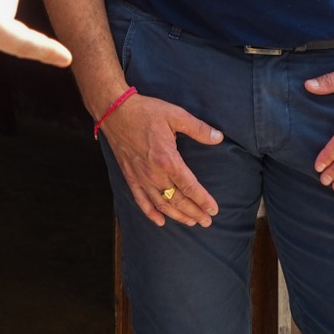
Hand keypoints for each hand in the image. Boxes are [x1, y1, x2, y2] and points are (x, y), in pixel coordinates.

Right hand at [100, 94, 224, 228]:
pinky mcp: (130, 176)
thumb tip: (218, 137)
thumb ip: (198, 128)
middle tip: (207, 222)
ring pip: (161, 204)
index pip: (190, 187)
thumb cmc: (146, 111)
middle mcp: (154, 173)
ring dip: (177, 216)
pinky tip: (160, 221)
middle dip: (194, 213)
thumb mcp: (175, 115)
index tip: (214, 210)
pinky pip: (140, 200)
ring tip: (190, 222)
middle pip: (178, 200)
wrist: (115, 111)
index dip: (203, 200)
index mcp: (168, 159)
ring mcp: (141, 177)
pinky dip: (150, 213)